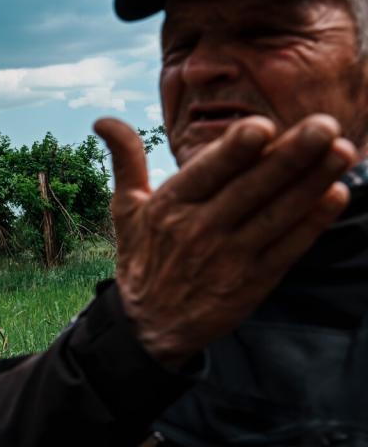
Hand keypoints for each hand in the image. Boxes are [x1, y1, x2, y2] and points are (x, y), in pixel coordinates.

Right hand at [94, 114, 354, 366]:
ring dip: (313, 182)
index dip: (233, 152)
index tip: (262, 126)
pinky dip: (313, 222)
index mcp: (168, 206)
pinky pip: (288, 247)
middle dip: (290, 157)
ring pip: (276, 214)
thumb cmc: (142, 258)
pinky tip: (336, 195)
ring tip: (343, 151)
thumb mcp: (126, 209)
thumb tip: (102, 119)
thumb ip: (126, 160)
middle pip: (250, 189)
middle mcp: (198, 230)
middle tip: (324, 126)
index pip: (204, 173)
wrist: (148, 327)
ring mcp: (228, 257)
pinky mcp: (253, 282)